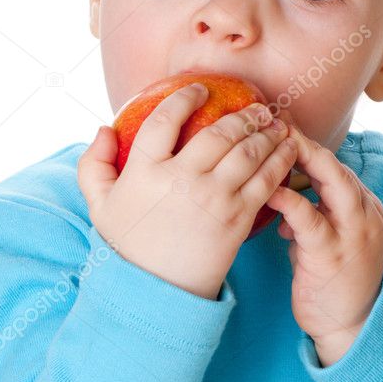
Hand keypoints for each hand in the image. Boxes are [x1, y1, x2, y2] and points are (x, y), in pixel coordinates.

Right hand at [78, 84, 297, 300]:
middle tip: (256, 108)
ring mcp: (213, 198)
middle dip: (242, 115)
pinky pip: (265, 180)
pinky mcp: (238, 218)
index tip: (199, 89)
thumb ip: (94, 164)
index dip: (184, 98)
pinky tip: (288, 149)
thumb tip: (103, 127)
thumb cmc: (129, 247)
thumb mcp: (99, 206)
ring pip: (247, 152)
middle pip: (218, 133)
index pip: (165, 120)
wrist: (157, 292)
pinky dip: (280, 160)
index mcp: (145, 171)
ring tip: (276, 123)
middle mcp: (181, 180)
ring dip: (267, 133)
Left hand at [265, 115, 382, 365]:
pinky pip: (310, 218)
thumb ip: (313, 213)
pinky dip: (288, 200)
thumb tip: (282, 189)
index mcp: (365, 208)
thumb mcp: (329, 239)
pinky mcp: (333, 254)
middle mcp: (364, 215)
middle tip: (272, 127)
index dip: (306, 146)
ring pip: (330, 182)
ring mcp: (353, 234)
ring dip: (298, 161)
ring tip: (266, 148)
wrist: (353, 328)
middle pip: (335, 165)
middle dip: (303, 143)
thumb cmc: (335, 283)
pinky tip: (267, 190)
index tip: (279, 130)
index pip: (335, 166)